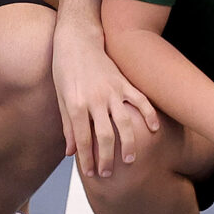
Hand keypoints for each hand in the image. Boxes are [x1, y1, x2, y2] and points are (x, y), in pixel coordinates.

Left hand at [50, 19, 160, 177]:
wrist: (77, 39)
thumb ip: (67, 126)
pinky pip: (140, 100)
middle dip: (106, 158)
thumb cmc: (65, 69)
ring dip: (128, 143)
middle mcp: (95, 99)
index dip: (87, 159)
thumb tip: (71, 153)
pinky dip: (149, 115)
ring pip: (124, 122)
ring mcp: (112, 90)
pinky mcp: (124, 82)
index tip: (90, 173)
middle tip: (108, 173)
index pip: (83, 140)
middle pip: (105, 136)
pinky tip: (153, 129)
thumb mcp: (61, 98)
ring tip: (130, 160)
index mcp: (77, 104)